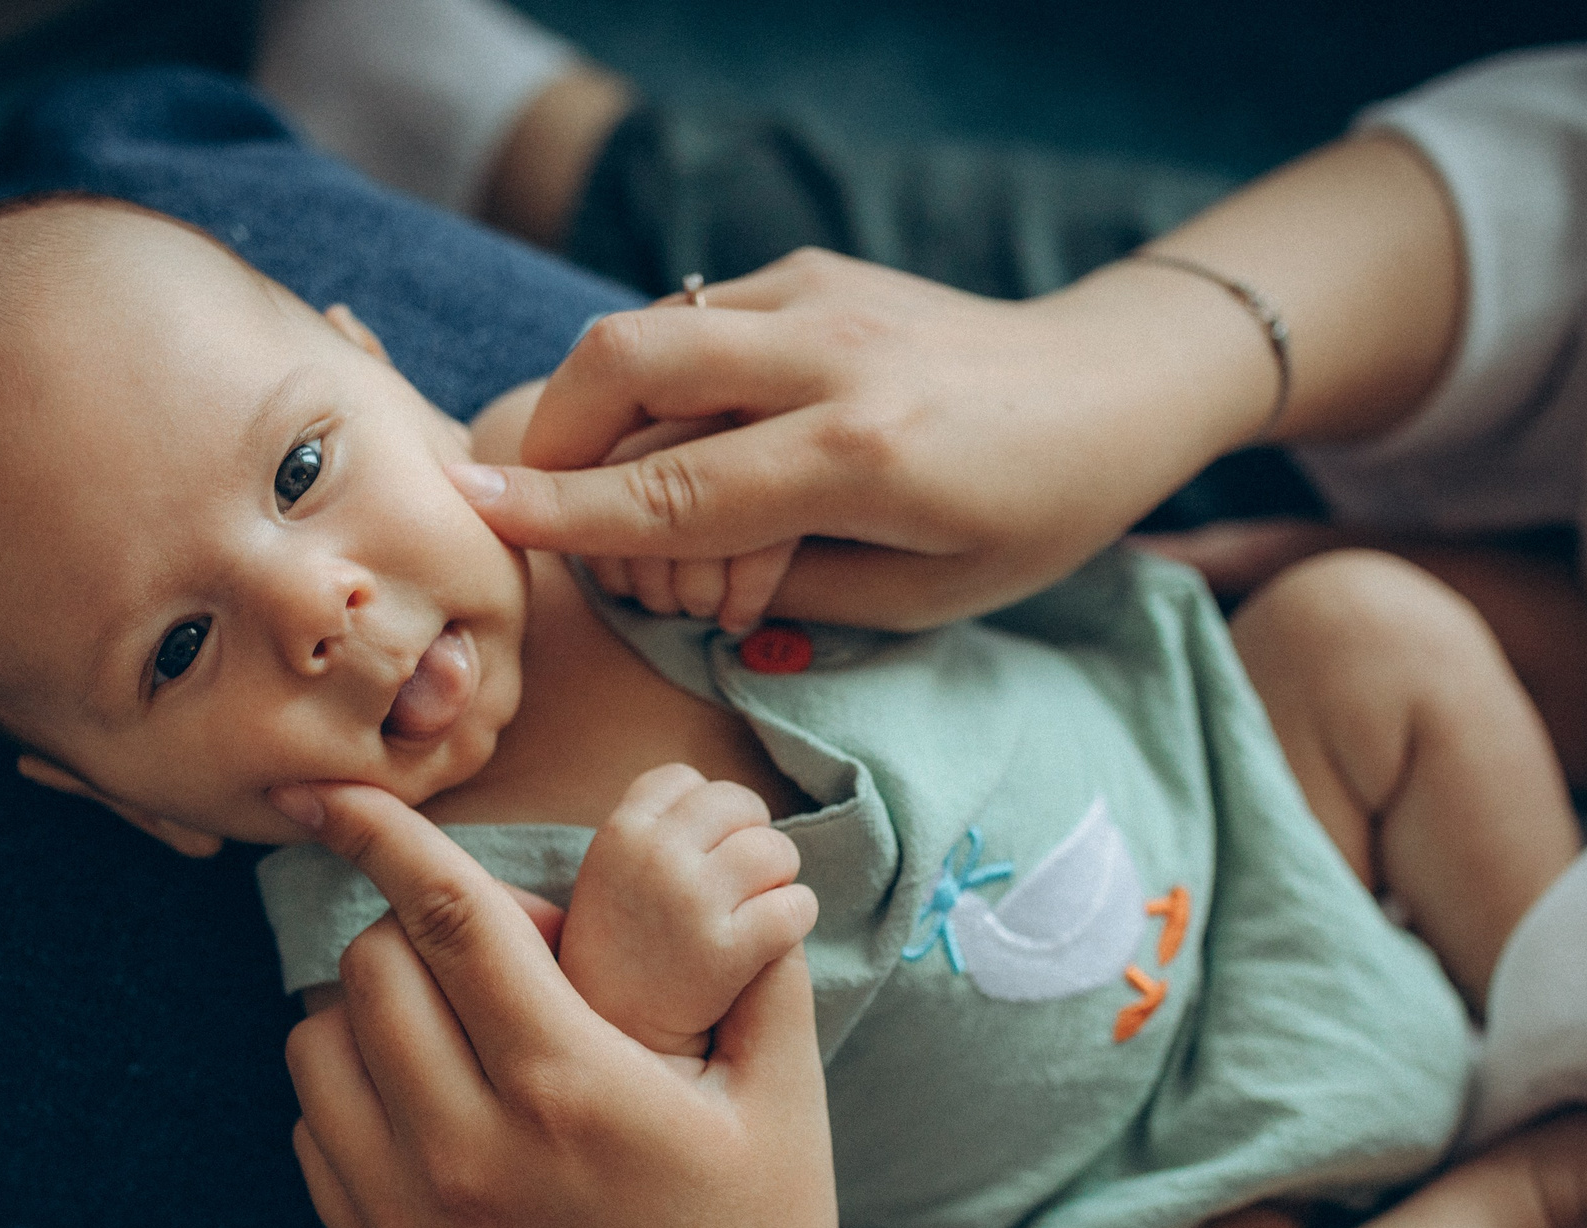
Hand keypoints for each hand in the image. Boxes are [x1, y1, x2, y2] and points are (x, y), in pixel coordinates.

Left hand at [278, 782, 969, 1227]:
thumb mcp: (786, 1099)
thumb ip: (760, 968)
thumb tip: (755, 867)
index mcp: (570, 1084)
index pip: (448, 919)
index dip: (382, 836)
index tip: (331, 788)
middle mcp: (468, 1147)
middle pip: (371, 968)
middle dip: (421, 929)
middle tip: (511, 961)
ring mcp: (411, 1216)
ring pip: (317, 1046)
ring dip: (371, 1007)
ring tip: (457, 1027)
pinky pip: (312, 1133)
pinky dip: (351, 1091)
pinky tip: (433, 1103)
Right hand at [448, 247, 1277, 630]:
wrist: (1115, 382)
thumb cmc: (1033, 513)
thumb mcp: (924, 597)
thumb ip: (784, 593)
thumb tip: (669, 584)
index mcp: (866, 456)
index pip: (675, 488)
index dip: (564, 509)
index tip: (472, 511)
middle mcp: (832, 356)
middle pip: (631, 365)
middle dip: (553, 434)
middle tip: (535, 502)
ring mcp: (819, 296)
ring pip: (649, 330)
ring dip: (601, 411)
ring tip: (626, 493)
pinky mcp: (811, 272)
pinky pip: (692, 320)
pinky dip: (658, 382)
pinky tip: (687, 439)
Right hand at [561, 764, 817, 1060]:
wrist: (611, 1044)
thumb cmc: (619, 955)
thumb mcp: (607, 877)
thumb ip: (653, 833)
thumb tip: (727, 804)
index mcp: (618, 834)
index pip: (684, 779)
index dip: (704, 813)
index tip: (701, 853)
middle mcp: (653, 857)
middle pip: (739, 804)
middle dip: (750, 838)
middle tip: (740, 883)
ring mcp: (690, 901)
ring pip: (776, 850)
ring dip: (778, 878)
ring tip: (755, 911)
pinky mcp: (728, 949)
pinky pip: (797, 904)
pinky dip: (797, 918)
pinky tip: (772, 939)